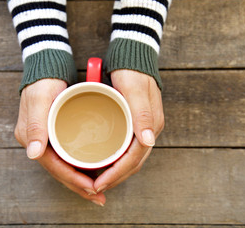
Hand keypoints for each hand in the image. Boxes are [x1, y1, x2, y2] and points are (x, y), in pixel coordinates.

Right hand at [14, 79, 105, 205]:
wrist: (46, 67)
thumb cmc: (43, 82)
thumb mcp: (39, 100)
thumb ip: (36, 125)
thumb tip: (34, 153)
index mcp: (31, 138)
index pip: (54, 166)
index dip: (73, 180)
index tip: (92, 188)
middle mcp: (37, 143)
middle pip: (60, 171)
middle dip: (79, 186)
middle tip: (100, 197)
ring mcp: (45, 140)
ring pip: (64, 166)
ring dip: (80, 180)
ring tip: (98, 191)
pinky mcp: (53, 134)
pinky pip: (67, 156)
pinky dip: (79, 167)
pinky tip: (92, 170)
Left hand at [94, 69, 164, 192]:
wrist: (134, 56)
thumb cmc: (132, 71)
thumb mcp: (134, 89)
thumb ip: (141, 113)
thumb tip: (148, 140)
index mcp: (151, 125)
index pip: (135, 159)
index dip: (117, 174)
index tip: (98, 184)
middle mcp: (149, 130)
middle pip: (134, 163)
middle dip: (115, 178)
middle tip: (94, 187)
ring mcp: (144, 128)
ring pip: (131, 159)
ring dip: (116, 172)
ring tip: (97, 180)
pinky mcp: (136, 124)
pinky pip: (127, 150)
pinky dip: (116, 160)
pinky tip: (103, 162)